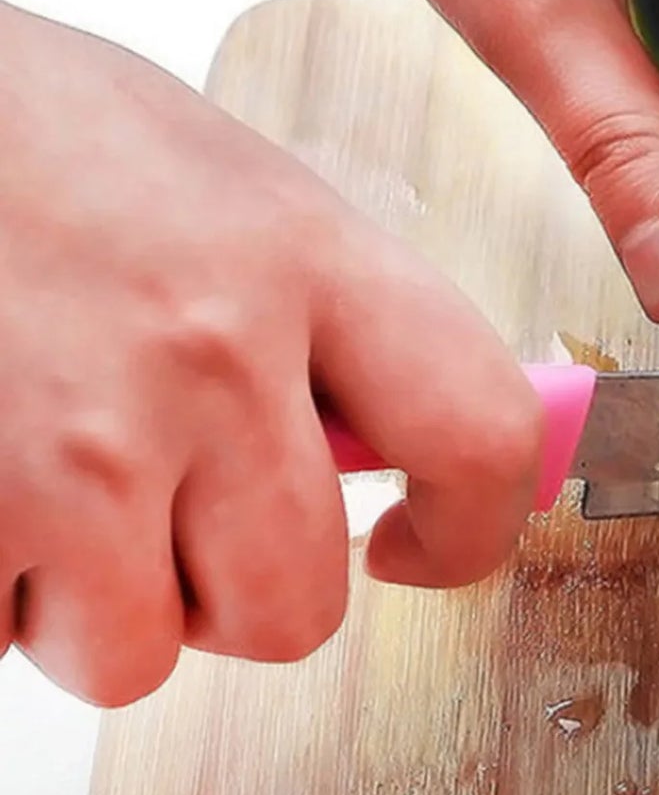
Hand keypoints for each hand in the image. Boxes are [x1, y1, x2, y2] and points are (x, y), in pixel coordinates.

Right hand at [0, 3, 541, 706]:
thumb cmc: (26, 136)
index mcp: (300, 252)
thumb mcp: (216, 182)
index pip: (478, 434)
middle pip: (294, 612)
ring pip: (135, 658)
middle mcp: (210, 353)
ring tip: (39, 489)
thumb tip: (387, 439)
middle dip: (230, 600)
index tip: (414, 548)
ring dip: (90, 606)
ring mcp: (79, 444)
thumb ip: (320, 314)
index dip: (469, 530)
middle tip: (172, 526)